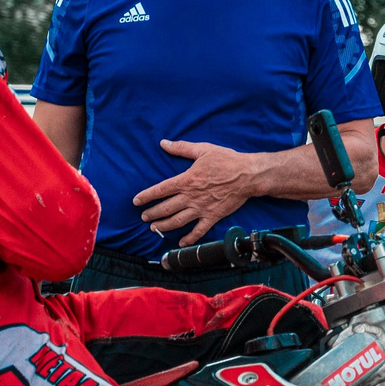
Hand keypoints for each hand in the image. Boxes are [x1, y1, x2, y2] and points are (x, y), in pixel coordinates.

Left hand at [137, 140, 265, 246]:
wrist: (248, 175)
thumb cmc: (226, 160)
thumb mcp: (203, 150)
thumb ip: (181, 148)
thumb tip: (163, 143)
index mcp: (186, 180)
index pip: (160, 190)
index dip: (146, 196)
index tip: (136, 201)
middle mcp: (191, 196)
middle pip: (165, 208)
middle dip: (152, 214)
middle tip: (144, 217)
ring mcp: (201, 208)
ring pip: (177, 221)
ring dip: (163, 226)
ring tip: (154, 228)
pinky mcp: (213, 216)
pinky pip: (198, 231)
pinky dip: (189, 238)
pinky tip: (180, 242)